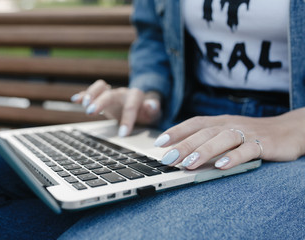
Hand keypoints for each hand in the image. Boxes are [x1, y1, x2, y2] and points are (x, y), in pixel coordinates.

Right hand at [71, 80, 161, 136]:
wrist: (142, 105)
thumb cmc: (147, 112)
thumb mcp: (154, 114)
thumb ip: (153, 109)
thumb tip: (151, 105)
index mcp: (135, 97)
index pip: (131, 106)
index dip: (127, 119)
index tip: (123, 134)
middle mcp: (122, 93)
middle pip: (110, 94)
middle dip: (100, 102)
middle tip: (91, 112)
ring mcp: (111, 93)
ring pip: (100, 87)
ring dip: (91, 94)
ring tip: (83, 105)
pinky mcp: (102, 97)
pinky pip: (92, 92)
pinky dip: (83, 95)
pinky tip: (75, 100)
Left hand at [154, 108, 304, 169]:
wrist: (288, 130)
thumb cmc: (250, 134)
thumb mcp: (228, 133)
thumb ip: (209, 140)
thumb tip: (182, 153)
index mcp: (220, 121)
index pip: (194, 123)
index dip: (176, 131)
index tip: (159, 142)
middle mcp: (230, 124)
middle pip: (204, 133)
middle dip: (184, 145)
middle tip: (167, 159)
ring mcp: (246, 133)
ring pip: (222, 139)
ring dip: (204, 151)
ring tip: (188, 164)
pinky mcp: (263, 144)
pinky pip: (247, 150)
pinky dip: (234, 157)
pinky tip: (221, 166)